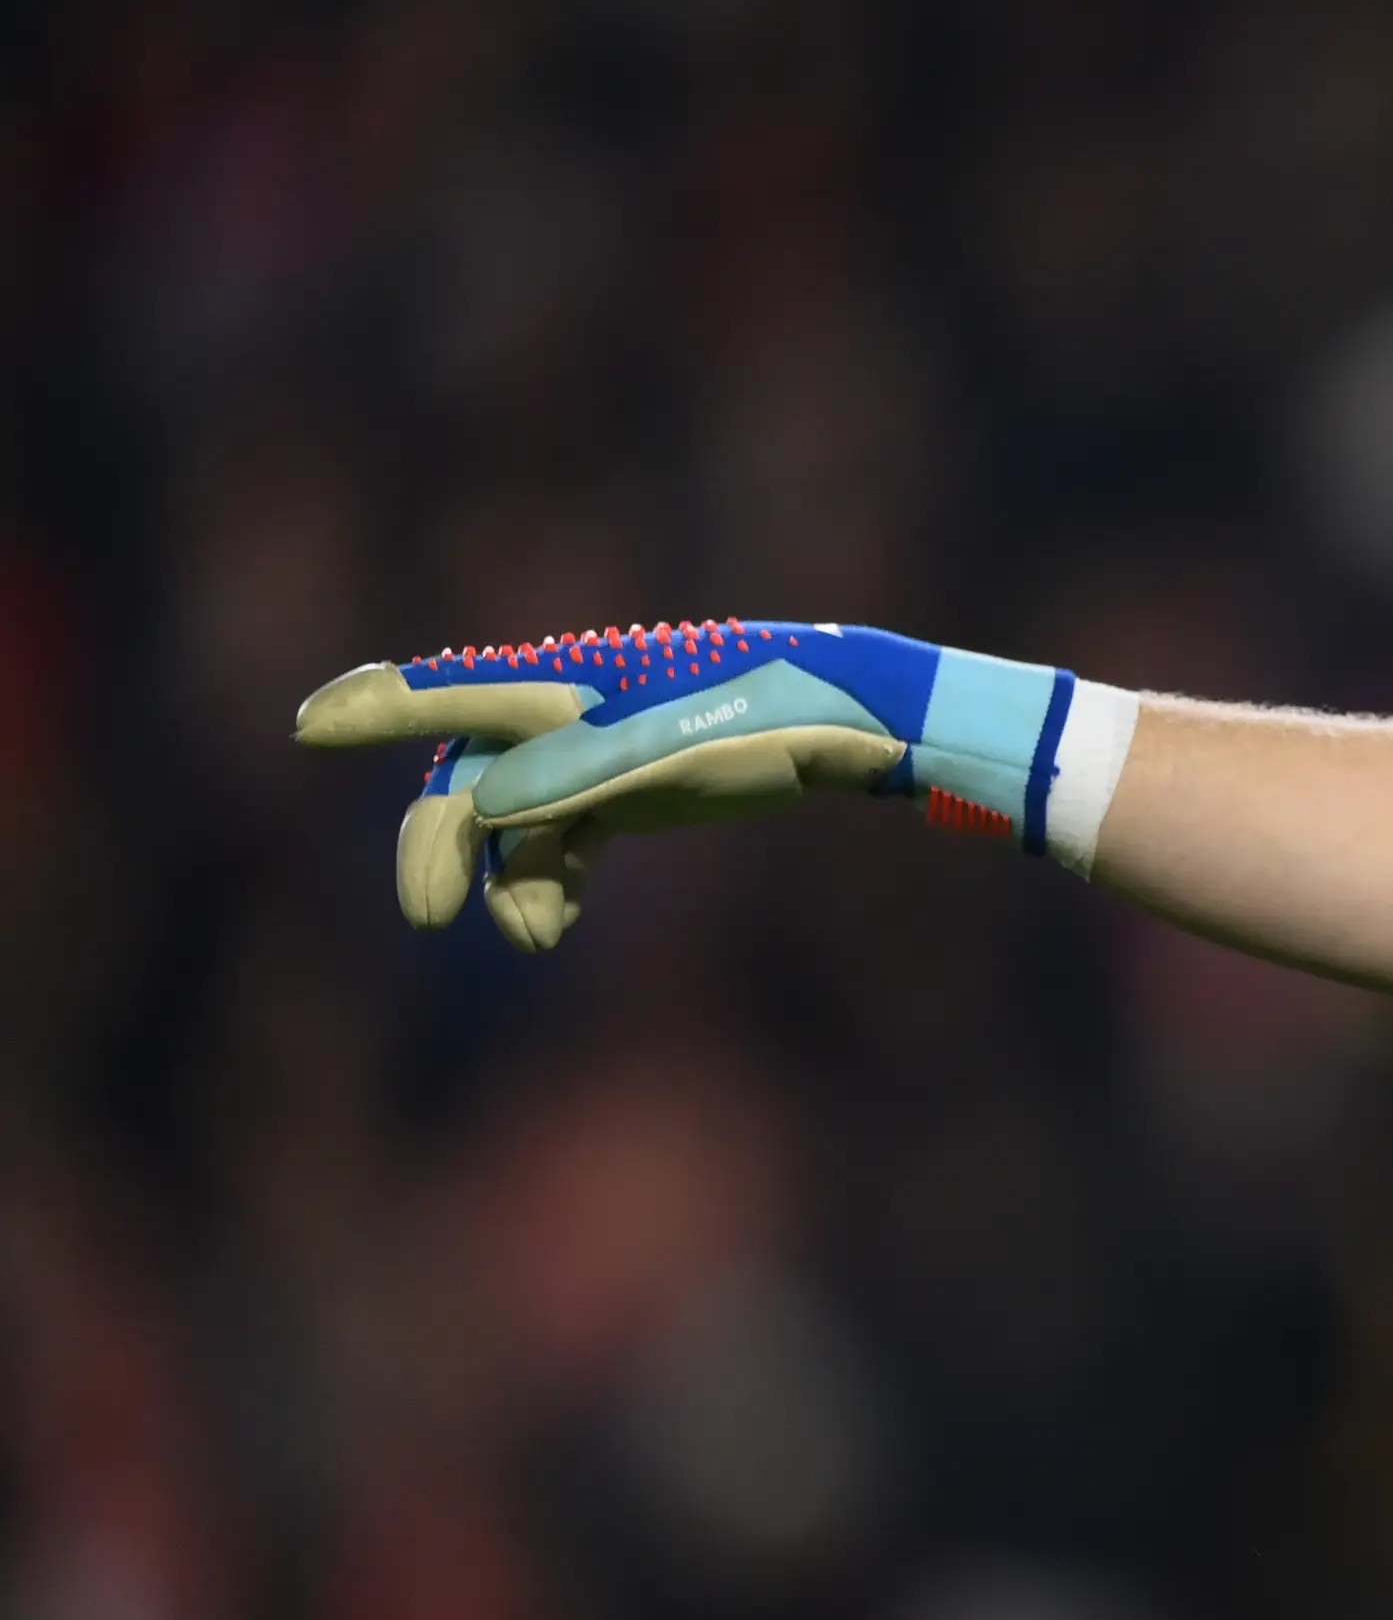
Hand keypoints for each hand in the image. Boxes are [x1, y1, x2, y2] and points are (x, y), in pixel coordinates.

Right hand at [294, 620, 1098, 948]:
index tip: (311, 723)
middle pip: (470, 779)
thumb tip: (482, 811)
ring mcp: (596, 755)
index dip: (381, 708)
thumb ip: (575, 777)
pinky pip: (557, 842)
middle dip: (438, 844)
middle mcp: (569, 713)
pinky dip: (545, 883)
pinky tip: (552, 924)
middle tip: (425, 913)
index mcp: (569, 683)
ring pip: (512, 825)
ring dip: (508, 881)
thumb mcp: (672, 752)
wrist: (855, 723)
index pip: (453, 694)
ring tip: (539, 936)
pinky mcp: (630, 793)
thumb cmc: (768, 716)